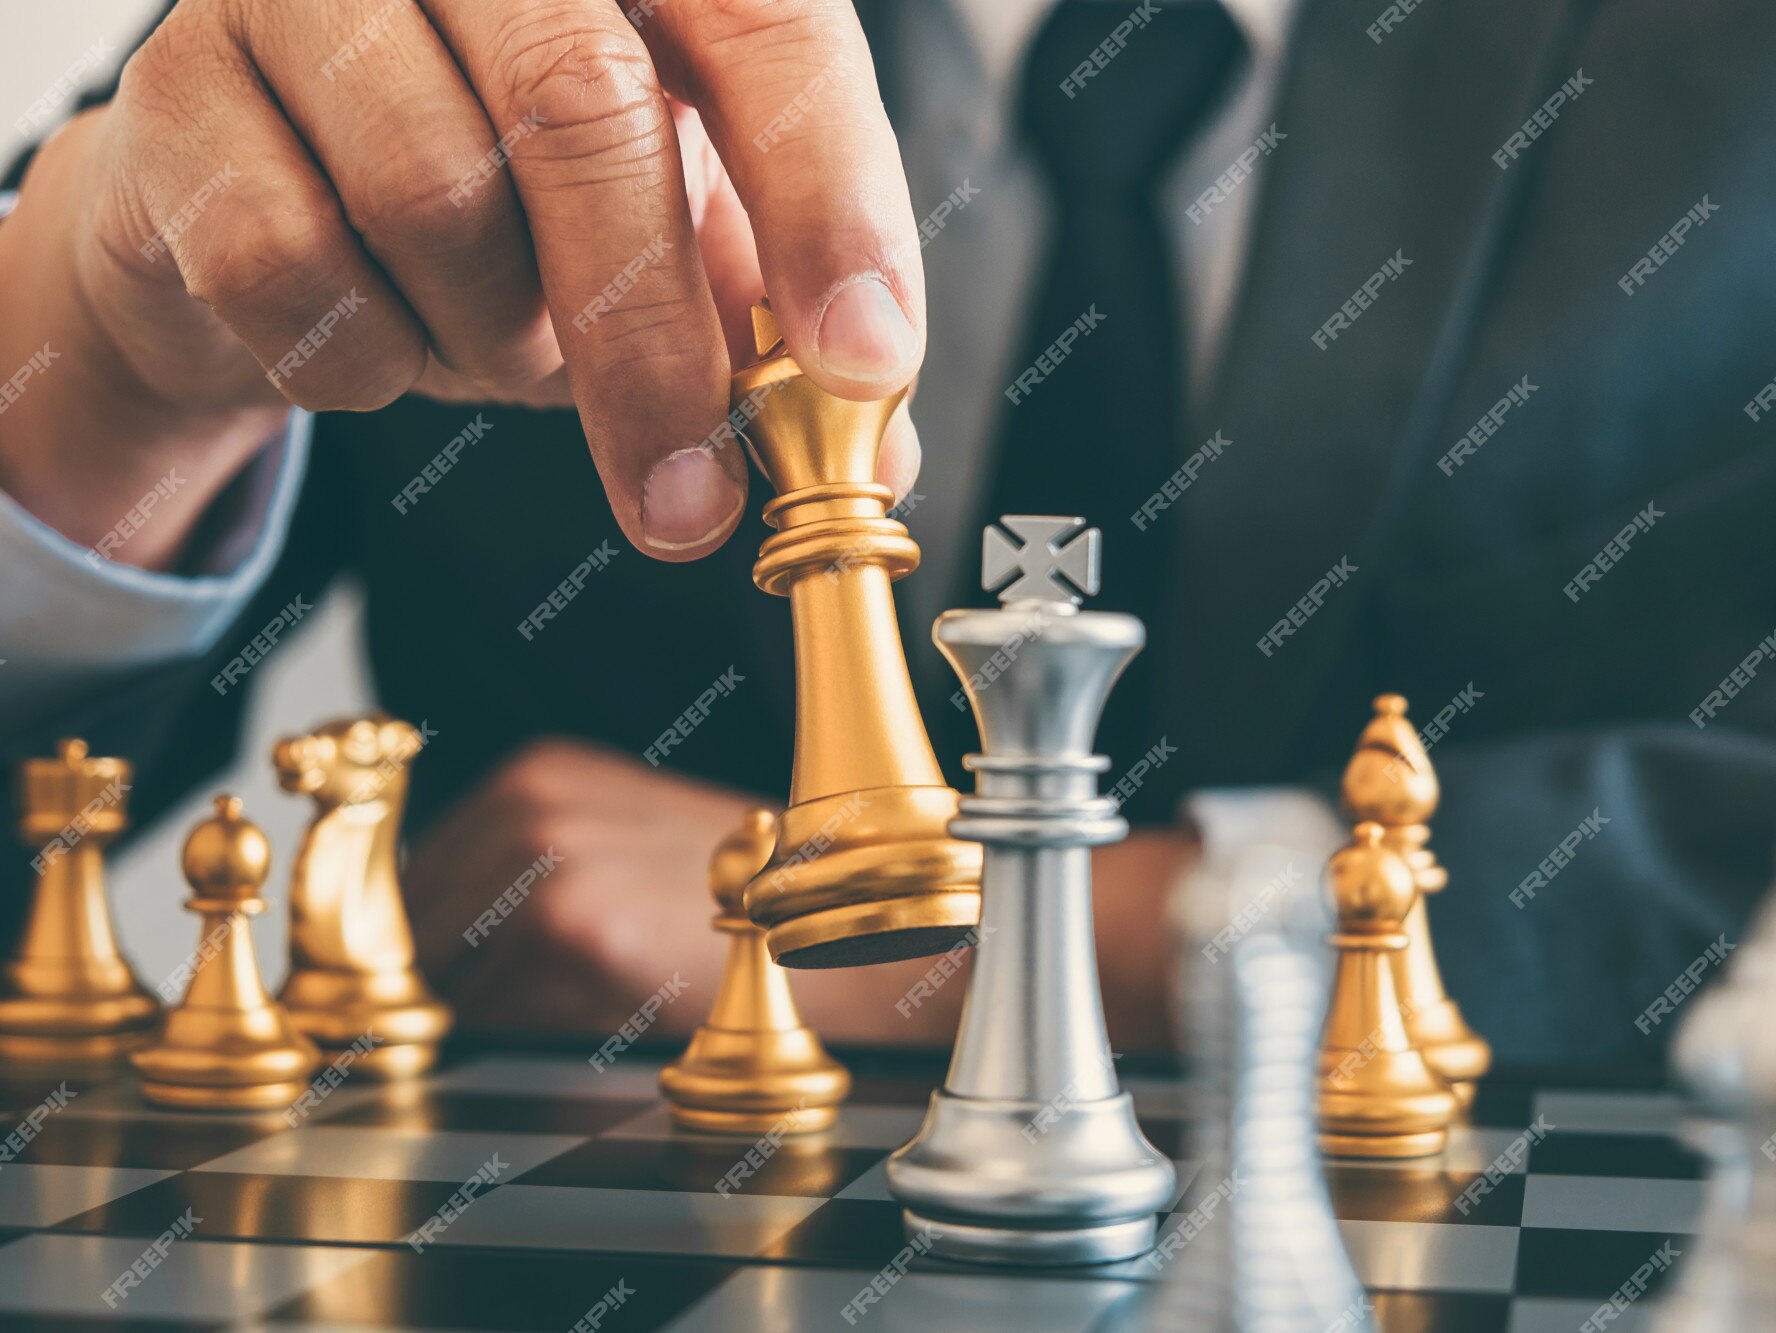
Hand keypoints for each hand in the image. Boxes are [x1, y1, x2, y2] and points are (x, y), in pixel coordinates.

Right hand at [0, 0, 922, 567]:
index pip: (767, 31)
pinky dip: (366, 360)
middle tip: (687, 507)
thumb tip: (876, 457)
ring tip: (498, 335)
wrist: (264, 198)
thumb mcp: (666, 238)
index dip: (827, 200)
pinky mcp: (175, 91)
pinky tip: (379, 332)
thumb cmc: (500, 200)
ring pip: (434, 198)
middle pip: (584, 116)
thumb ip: (767, 320)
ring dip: (492, 335)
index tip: (859, 364)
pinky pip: (295, 272)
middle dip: (651, 346)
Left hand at [403, 737, 1193, 1050]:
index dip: (411, 938)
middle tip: (493, 1014)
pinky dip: (521, 1034)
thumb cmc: (748, 898)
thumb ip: (524, 871)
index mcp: (541, 775)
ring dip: (476, 1012)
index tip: (418, 983)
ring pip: (444, 972)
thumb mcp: (622, 844)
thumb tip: (420, 941)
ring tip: (568, 1015)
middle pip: (413, 920)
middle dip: (434, 977)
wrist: (853, 917)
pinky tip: (596, 1019)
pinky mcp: (579, 932)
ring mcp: (552, 864)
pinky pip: (496, 1012)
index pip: (412, 872)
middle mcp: (534, 804)